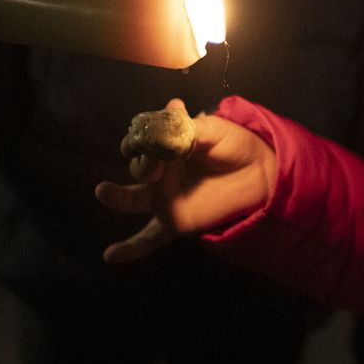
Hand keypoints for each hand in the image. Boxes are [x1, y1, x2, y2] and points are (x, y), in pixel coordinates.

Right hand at [94, 99, 275, 262]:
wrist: (259, 172)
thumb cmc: (233, 146)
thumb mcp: (212, 130)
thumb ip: (189, 128)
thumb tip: (172, 107)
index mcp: (165, 147)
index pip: (141, 142)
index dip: (139, 141)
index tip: (147, 140)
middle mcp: (159, 173)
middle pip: (137, 168)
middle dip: (141, 164)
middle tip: (155, 167)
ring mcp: (163, 199)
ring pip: (131, 200)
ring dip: (115, 196)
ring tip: (104, 192)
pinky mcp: (173, 222)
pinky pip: (148, 239)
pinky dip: (130, 249)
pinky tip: (110, 256)